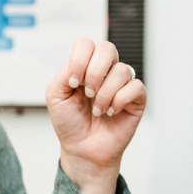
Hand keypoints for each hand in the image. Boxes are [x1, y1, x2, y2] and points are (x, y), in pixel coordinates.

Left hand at [45, 38, 146, 193]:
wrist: (82, 149)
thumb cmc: (70, 123)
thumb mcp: (56, 96)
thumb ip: (64, 74)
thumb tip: (81, 65)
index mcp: (85, 67)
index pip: (86, 44)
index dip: (79, 60)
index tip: (73, 83)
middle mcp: (105, 71)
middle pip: (107, 48)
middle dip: (93, 72)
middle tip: (86, 93)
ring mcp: (122, 83)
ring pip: (121, 70)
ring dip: (104, 94)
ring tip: (97, 110)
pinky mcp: (136, 98)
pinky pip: (134, 87)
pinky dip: (118, 101)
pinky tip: (111, 112)